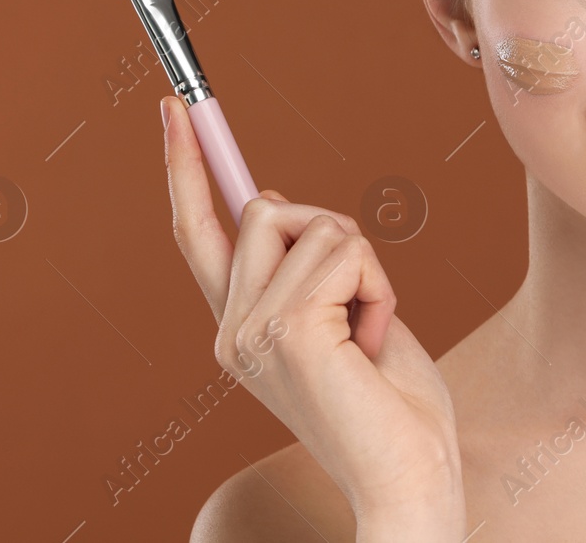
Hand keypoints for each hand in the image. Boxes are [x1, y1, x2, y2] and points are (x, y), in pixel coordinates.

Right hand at [161, 96, 465, 529]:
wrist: (409, 478)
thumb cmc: (392, 405)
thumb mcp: (346, 315)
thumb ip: (306, 265)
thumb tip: (272, 198)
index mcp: (240, 326)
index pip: (201, 230)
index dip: (187, 164)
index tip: (176, 107)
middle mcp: (231, 329)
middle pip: (268, 206)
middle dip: (333, 233)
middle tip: (362, 304)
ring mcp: (251, 330)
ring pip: (314, 222)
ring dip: (366, 266)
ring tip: (370, 332)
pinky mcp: (286, 331)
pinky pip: (348, 251)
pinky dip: (379, 287)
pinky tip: (373, 343)